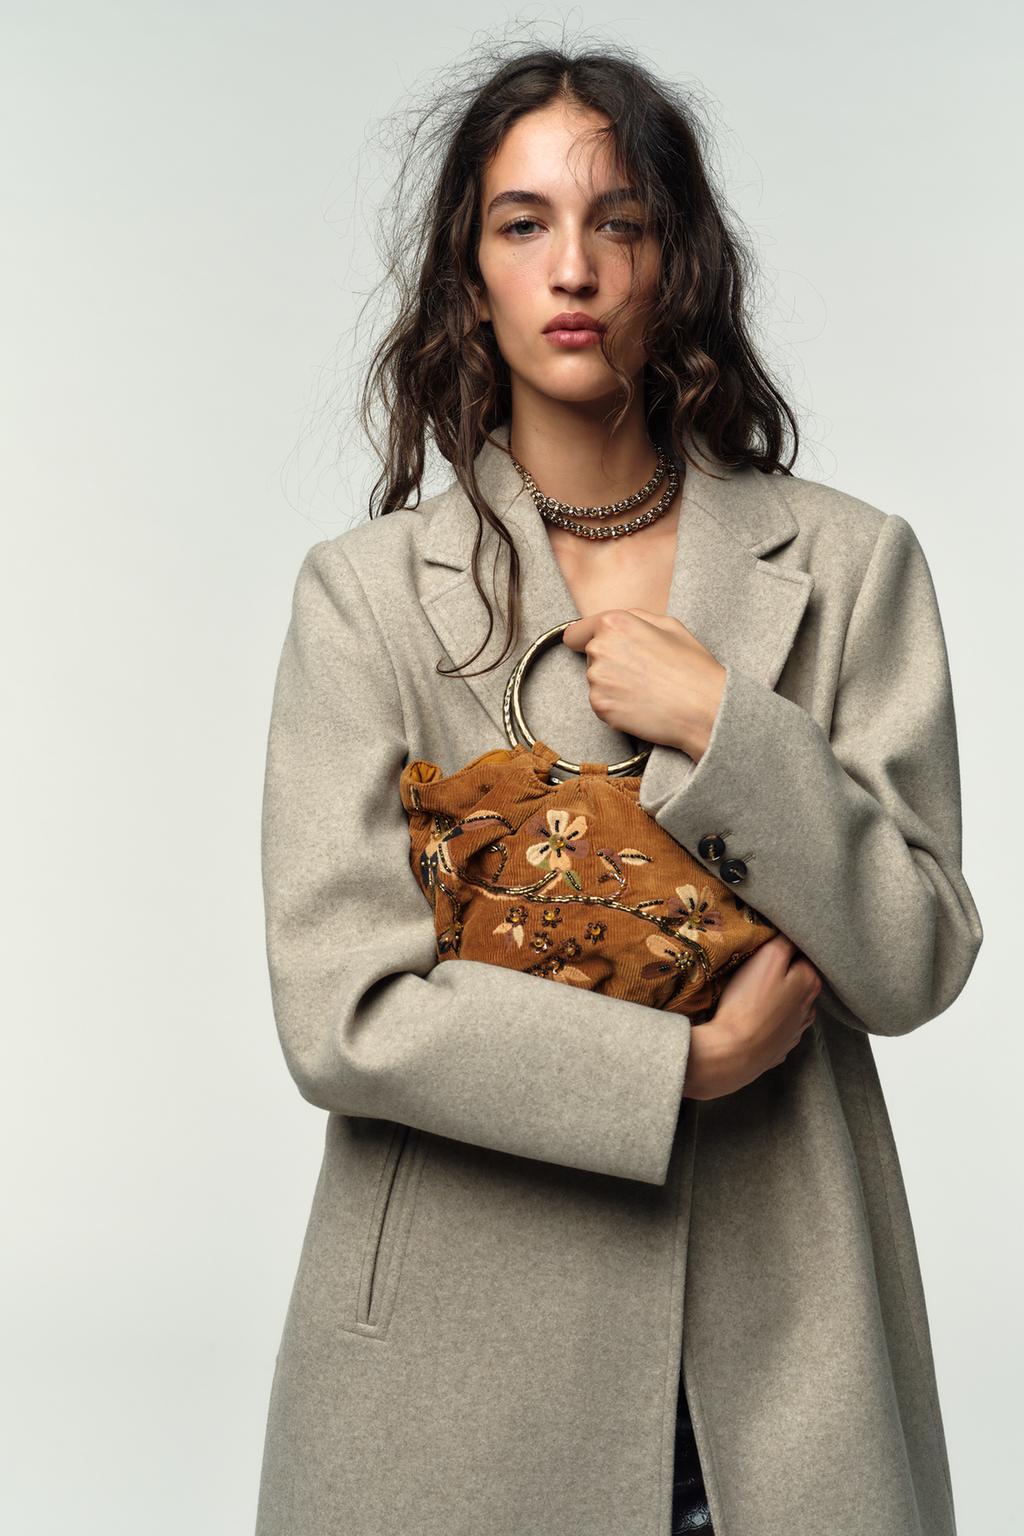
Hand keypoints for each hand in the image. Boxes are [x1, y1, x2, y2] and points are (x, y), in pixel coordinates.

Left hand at [561, 609, 725, 759]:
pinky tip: (641, 704)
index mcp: (614, 624)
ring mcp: (597, 680)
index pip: (575, 633)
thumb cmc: (692, 667)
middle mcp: (600, 649)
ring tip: (645, 688)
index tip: (600, 650)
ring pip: (596, 681)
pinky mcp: (601, 707)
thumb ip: (633, 619)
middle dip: (609, 661)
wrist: (705, 708)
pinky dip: (616, 705)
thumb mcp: (669, 625)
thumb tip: (613, 624)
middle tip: (641, 670)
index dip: (586, 640)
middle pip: (589, 656)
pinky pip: (601, 703)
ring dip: (613, 684)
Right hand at [682, 935, 821, 1100]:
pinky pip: (778, 1028)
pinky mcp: (779, 1048)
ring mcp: (795, 1031)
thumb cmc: (749, 1002)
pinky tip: (756, 1018)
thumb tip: (794, 932)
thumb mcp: (768, 958)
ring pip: (790, 1006)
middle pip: (799, 981)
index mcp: (810, 982)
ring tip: (756, 993)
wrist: (733, 1053)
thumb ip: (786, 941)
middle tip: (760, 966)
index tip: (770, 945)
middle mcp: (809, 1008)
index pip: (804, 954)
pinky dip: (770, 1021)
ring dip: (779, 999)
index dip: (787, 947)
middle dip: (785, 972)